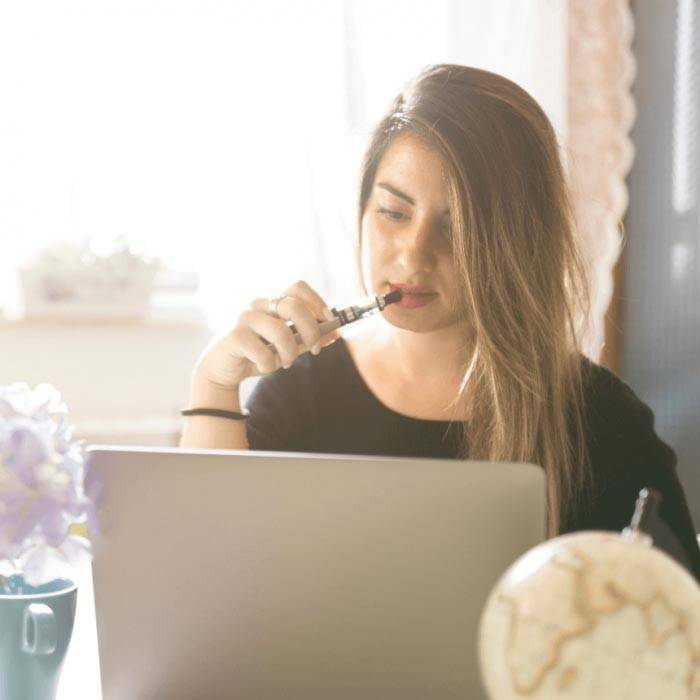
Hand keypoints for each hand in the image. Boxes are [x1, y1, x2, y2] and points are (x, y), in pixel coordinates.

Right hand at [193, 280, 340, 390]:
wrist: (222, 370)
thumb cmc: (257, 354)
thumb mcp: (287, 347)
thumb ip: (307, 339)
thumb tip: (334, 333)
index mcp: (273, 303)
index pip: (298, 287)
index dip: (317, 302)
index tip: (330, 322)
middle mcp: (259, 305)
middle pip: (293, 305)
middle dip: (311, 330)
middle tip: (315, 350)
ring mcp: (245, 318)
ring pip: (281, 330)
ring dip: (290, 353)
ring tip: (285, 363)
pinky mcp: (234, 335)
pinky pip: (263, 351)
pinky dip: (269, 364)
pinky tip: (263, 366)